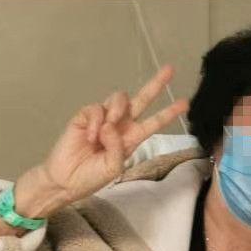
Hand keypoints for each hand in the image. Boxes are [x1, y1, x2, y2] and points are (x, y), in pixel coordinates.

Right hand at [19, 67, 189, 217]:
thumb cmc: (91, 177)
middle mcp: (120, 125)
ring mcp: (103, 119)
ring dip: (117, 110)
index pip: (154, 122)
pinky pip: (96, 109)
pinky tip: (91, 137)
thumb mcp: (113, 168)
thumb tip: (111, 125)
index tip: (185, 102)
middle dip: (155, 85)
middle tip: (169, 70)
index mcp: (131, 138)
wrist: (65, 181)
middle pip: (141, 100)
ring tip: (108, 128)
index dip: (168, 112)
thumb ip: (119, 148)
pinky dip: (96, 121)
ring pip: (119, 98)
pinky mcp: (85, 116)